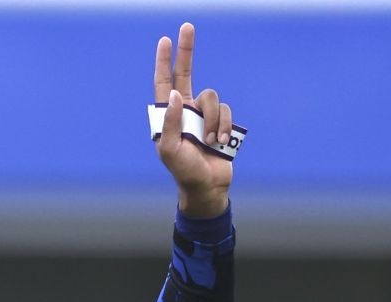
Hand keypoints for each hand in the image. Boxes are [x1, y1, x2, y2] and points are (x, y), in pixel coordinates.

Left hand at [153, 23, 233, 218]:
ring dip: (213, 119)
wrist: (207, 186)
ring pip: (212, 98)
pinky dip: (225, 126)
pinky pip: (226, 112)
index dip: (164, 61)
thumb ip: (171, 123)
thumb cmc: (183, 170)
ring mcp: (204, 115)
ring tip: (211, 141)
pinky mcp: (222, 122)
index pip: (164, 82)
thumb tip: (176, 94)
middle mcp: (186, 110)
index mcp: (169, 115)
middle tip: (187, 27)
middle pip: (186, 72)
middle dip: (186, 50)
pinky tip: (221, 142)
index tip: (165, 40)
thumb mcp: (170, 150)